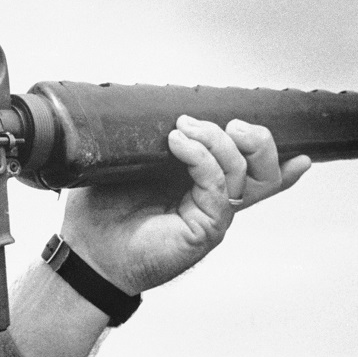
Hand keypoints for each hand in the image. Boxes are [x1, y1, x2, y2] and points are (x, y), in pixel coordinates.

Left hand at [61, 115, 309, 295]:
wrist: (89, 249)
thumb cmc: (105, 208)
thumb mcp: (129, 162)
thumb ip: (150, 138)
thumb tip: (160, 106)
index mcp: (202, 181)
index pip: (249, 164)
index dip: (268, 148)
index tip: (269, 120)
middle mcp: (213, 197)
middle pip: (263, 171)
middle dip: (258, 140)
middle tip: (228, 123)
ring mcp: (211, 213)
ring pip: (243, 174)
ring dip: (219, 142)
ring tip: (186, 128)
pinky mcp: (204, 229)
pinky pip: (217, 188)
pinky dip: (202, 159)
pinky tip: (178, 144)